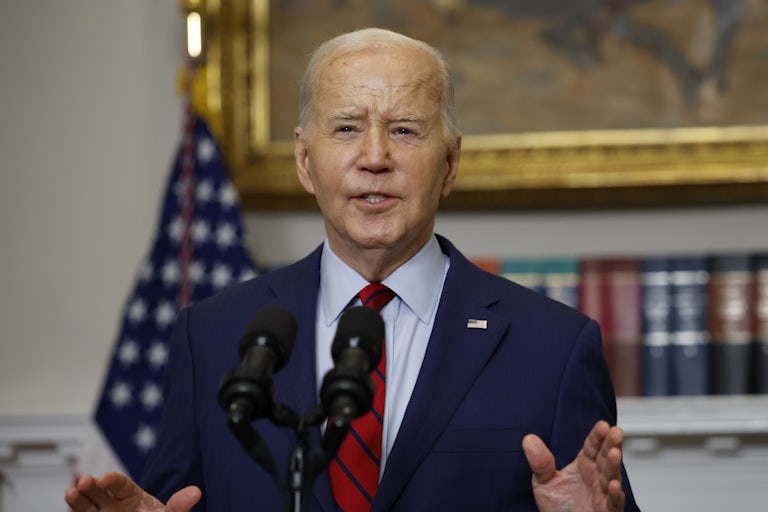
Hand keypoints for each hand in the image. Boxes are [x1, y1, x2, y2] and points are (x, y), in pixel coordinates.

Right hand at [65, 472, 200, 511]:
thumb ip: (178, 506)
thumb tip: (196, 492)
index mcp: (131, 495)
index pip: (120, 484)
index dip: (112, 480)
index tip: (104, 478)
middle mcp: (113, 504)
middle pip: (99, 492)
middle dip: (91, 486)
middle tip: (85, 481)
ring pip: (86, 506)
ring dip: (78, 499)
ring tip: (70, 492)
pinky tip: (69, 510)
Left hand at [522, 420, 624, 511]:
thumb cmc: (559, 508)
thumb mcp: (544, 482)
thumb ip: (540, 462)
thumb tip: (528, 440)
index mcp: (585, 465)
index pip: (592, 446)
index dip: (597, 436)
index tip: (602, 425)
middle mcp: (597, 477)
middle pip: (605, 457)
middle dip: (611, 444)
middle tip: (615, 431)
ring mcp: (603, 494)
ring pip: (611, 477)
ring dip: (614, 465)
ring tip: (614, 452)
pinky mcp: (607, 511)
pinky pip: (612, 503)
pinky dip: (614, 494)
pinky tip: (613, 484)